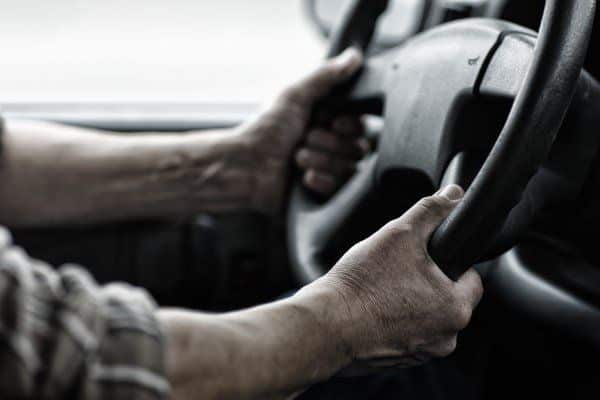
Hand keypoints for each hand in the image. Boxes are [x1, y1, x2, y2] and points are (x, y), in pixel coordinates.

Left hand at [241, 48, 364, 213]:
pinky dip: (321, 181)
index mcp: (328, 122)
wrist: (245, 167)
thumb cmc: (265, 129)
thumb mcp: (294, 95)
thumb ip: (326, 75)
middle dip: (330, 144)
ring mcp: (328, 171)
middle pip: (358, 148)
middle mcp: (331, 146)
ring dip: (322, 161)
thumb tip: (354, 55)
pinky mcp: (322, 194)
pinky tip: (303, 177)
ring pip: (350, 169)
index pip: (362, 126)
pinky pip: (340, 190)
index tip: (332, 122)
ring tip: (297, 158)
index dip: (349, 126)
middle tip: (305, 139)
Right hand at [301, 185, 483, 372]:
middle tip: (397, 268)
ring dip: (409, 301)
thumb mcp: (400, 234)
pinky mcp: (398, 362)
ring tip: (381, 288)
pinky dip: (393, 320)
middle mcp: (445, 338)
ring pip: (424, 316)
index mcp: (456, 309)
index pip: (471, 278)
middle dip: (426, 281)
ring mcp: (421, 353)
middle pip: (446, 298)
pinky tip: (371, 307)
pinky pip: (405, 333)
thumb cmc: (362, 285)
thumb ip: (431, 211)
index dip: (450, 260)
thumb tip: (454, 195)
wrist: (325, 326)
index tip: (426, 255)